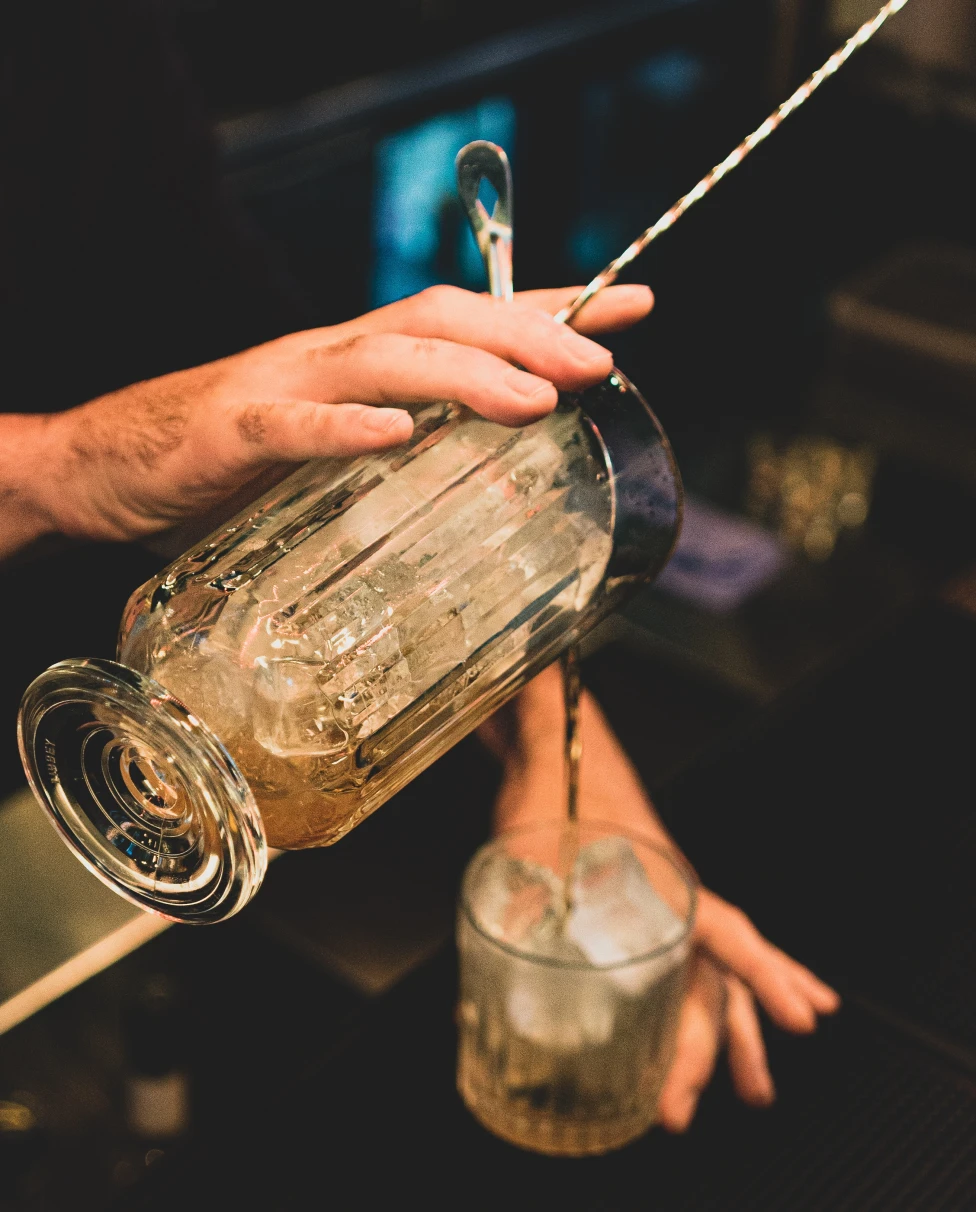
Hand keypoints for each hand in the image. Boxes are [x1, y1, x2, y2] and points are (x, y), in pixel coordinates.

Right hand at [0, 284, 651, 556]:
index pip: (469, 316)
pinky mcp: (228, 432)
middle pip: (438, 320)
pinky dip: (346, 428)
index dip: (549, 306)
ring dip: (463, 375)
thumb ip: (394, 454)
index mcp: (361, 361)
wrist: (106, 464)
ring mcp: (279, 386)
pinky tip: (397, 436)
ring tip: (534, 397)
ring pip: (381, 360)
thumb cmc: (228, 461)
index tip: (630, 305)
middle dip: (524, 336)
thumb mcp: (329, 452)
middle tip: (598, 362)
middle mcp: (330, 357)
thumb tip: (479, 478)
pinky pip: (292, 425)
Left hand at [483, 663, 839, 1130]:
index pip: (729, 934)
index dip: (767, 976)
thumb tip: (484, 995)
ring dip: (731, 1034)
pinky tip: (701, 1023)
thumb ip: (515, 918)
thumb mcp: (525, 854)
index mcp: (662, 882)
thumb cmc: (553, 789)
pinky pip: (685, 961)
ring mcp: (663, 905)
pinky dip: (702, 996)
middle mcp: (674, 898)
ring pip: (710, 975)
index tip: (804, 1018)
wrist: (553, 745)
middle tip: (684, 1113)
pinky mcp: (640, 907)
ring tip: (755, 1088)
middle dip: (718, 1048)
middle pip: (714, 978)